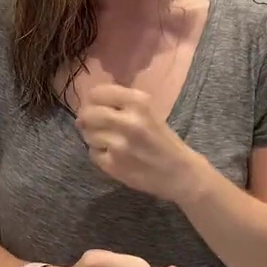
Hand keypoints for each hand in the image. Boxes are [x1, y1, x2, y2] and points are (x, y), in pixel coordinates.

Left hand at [76, 84, 192, 198]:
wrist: (179, 173)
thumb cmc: (164, 140)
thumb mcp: (148, 112)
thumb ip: (121, 103)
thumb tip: (89, 102)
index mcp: (139, 102)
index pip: (98, 92)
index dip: (93, 99)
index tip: (95, 105)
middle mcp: (128, 121)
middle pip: (88, 114)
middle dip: (87, 118)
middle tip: (94, 123)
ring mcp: (118, 145)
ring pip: (87, 134)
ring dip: (93, 136)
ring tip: (108, 140)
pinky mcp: (113, 165)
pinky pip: (92, 152)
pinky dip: (99, 152)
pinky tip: (113, 154)